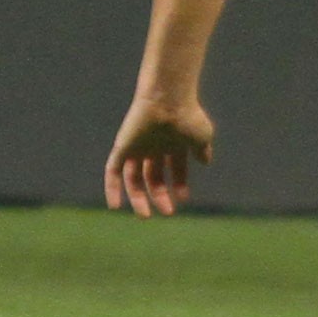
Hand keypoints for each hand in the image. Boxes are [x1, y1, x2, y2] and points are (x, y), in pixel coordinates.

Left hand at [104, 90, 214, 217]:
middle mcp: (153, 146)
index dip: (178, 184)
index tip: (184, 198)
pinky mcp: (122, 146)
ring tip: (145, 215)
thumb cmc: (187, 117)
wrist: (168, 101)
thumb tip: (205, 162)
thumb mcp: (202, 136)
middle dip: (159, 195)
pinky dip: (112, 187)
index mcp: (173, 143)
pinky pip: (113, 170)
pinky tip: (115, 205)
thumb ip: (202, 149)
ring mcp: (137, 146)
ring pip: (133, 177)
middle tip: (167, 212)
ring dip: (138, 197)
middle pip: (152, 176)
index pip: (174, 169)